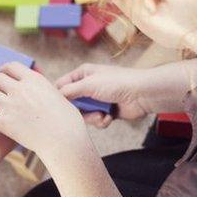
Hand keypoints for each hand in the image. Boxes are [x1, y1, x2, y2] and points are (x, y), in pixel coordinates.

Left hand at [0, 63, 88, 157]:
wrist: (64, 141)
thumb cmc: (68, 122)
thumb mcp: (60, 97)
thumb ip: (46, 90)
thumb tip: (45, 89)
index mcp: (34, 80)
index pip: (12, 66)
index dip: (5, 68)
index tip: (3, 71)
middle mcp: (19, 89)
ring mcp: (10, 106)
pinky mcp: (3, 123)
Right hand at [55, 60, 196, 124]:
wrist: (142, 94)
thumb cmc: (117, 83)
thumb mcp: (88, 84)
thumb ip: (69, 91)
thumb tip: (54, 96)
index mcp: (83, 74)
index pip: (61, 85)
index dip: (58, 97)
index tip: (54, 108)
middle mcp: (88, 86)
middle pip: (72, 103)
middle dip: (78, 111)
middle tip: (82, 114)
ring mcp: (98, 99)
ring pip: (84, 114)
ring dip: (92, 118)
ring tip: (101, 115)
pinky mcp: (106, 111)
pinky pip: (96, 120)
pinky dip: (101, 121)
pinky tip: (109, 117)